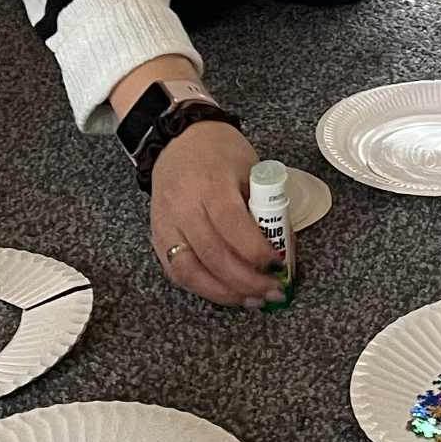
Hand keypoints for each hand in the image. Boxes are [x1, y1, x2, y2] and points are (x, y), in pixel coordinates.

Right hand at [148, 119, 286, 308]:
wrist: (177, 139)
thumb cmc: (220, 151)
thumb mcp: (250, 168)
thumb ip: (264, 205)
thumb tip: (283, 246)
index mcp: (209, 184)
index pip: (231, 225)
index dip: (256, 251)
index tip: (278, 264)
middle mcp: (182, 207)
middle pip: (212, 255)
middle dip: (246, 281)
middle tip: (273, 293)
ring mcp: (165, 225)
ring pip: (189, 272)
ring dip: (223, 293)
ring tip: (252, 301)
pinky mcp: (157, 238)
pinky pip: (177, 272)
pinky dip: (203, 287)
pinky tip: (227, 293)